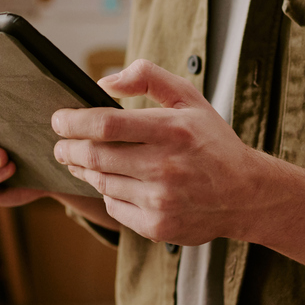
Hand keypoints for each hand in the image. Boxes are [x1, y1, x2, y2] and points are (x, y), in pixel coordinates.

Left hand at [50, 59, 278, 244]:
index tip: (58, 119)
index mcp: (172, 131)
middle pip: (94, 156)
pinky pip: (114, 207)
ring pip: (100, 182)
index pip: (106, 123)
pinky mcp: (157, 226)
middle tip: (60, 144)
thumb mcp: (189, 98)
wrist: (246, 194)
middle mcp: (165, 167)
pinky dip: (108, 193)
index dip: (73, 121)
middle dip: (67, 149)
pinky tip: (116, 183)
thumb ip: (148, 78)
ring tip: (84, 162)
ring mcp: (160, 200)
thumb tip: (105, 83)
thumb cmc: (212, 142)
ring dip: (85, 170)